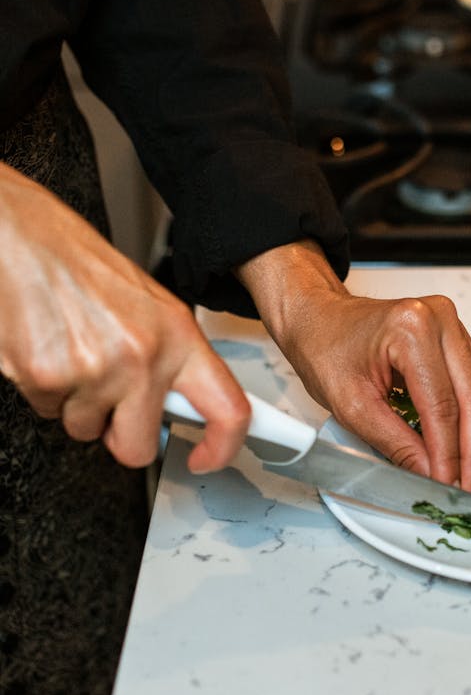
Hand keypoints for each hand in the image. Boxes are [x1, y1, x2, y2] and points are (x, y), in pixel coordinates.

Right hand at [0, 162, 249, 472]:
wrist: (19, 237)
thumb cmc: (78, 264)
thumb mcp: (148, 305)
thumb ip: (169, 358)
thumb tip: (182, 404)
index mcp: (178, 335)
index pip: (227, 408)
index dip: (222, 447)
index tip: (207, 457)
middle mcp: (142, 356)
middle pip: (138, 447)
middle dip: (119, 436)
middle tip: (110, 404)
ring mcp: (94, 371)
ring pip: (86, 429)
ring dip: (77, 403)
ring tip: (71, 352)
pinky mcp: (46, 379)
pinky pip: (48, 412)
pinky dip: (44, 389)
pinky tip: (47, 348)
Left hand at [236, 240, 470, 495]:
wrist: (321, 320)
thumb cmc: (327, 350)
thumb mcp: (351, 406)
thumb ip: (395, 443)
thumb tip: (430, 476)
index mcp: (411, 330)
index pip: (441, 406)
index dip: (449, 455)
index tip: (448, 489)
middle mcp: (441, 320)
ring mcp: (455, 326)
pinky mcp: (461, 339)